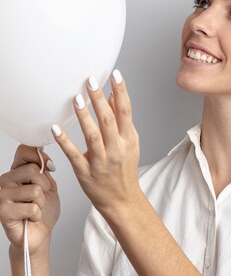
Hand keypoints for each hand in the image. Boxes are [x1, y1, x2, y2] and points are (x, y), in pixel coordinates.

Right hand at [0, 146, 59, 256]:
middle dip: (45, 186)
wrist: (39, 235)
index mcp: (16, 172)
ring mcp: (1, 196)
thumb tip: (42, 156)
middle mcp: (5, 181)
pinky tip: (29, 218)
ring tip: (34, 209)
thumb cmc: (43, 211)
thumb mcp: (48, 185)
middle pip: (32, 170)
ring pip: (34, 190)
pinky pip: (31, 208)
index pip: (24, 150)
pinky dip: (37, 215)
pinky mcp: (2, 212)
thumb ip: (44, 169)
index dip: (40, 156)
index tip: (49, 167)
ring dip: (41, 203)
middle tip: (40, 197)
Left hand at [50, 70, 140, 217]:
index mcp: (128, 139)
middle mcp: (117, 149)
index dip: (121, 92)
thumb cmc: (124, 169)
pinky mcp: (86, 172)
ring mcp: (101, 161)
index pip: (125, 111)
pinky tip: (56, 129)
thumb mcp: (129, 143)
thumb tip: (114, 96)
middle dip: (99, 99)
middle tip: (90, 81)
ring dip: (84, 117)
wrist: (122, 200)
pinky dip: (65, 141)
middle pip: (108, 120)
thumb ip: (122, 120)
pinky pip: (74, 155)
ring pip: (93, 136)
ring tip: (76, 99)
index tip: (115, 75)